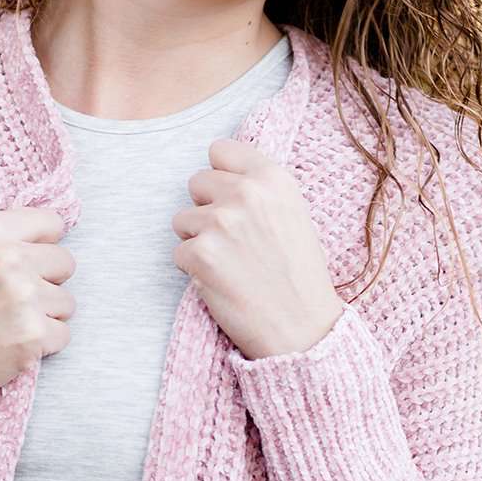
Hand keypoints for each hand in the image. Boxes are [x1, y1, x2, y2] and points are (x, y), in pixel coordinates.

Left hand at [171, 138, 344, 360]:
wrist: (303, 330)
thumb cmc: (300, 276)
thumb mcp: (294, 215)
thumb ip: (260, 189)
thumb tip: (222, 173)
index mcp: (274, 178)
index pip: (220, 150)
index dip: (221, 176)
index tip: (230, 198)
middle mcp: (247, 193)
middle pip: (196, 182)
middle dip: (206, 209)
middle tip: (234, 241)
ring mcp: (221, 222)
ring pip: (182, 219)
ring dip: (199, 241)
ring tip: (231, 264)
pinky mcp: (200, 254)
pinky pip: (178, 253)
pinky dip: (194, 271)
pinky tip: (223, 283)